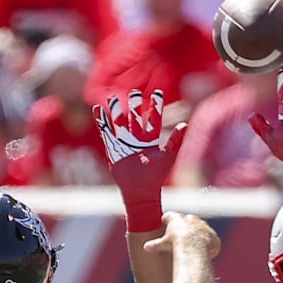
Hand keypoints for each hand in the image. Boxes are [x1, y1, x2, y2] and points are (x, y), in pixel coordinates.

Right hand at [93, 90, 187, 231]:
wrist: (141, 190)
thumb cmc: (156, 175)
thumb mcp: (168, 156)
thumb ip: (175, 140)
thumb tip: (185, 124)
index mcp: (151, 139)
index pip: (154, 119)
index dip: (155, 106)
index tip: (157, 93)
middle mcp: (137, 138)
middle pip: (135, 118)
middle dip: (134, 106)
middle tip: (134, 92)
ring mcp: (124, 143)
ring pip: (120, 123)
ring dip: (117, 111)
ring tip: (113, 98)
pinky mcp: (113, 149)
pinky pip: (106, 133)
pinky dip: (102, 122)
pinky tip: (98, 111)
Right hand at [142, 212, 220, 258]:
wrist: (193, 245)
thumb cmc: (175, 244)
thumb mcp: (163, 244)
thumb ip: (155, 245)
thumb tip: (145, 247)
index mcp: (176, 219)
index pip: (170, 216)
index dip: (168, 219)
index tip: (165, 220)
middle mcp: (190, 218)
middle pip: (188, 220)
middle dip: (186, 225)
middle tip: (184, 232)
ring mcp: (202, 225)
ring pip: (201, 228)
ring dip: (199, 235)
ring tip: (198, 244)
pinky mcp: (212, 235)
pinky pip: (211, 240)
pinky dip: (210, 245)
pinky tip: (209, 253)